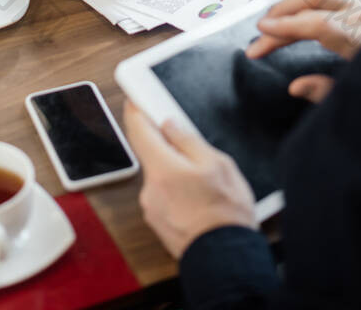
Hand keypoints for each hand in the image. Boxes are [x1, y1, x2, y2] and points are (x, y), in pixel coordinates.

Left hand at [124, 101, 256, 259]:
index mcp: (162, 168)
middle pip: (151, 154)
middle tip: (193, 149)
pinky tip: (199, 199)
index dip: (135, 111)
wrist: (225, 259)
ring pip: (160, 176)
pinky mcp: (158, 221)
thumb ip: (189, 140)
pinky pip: (163, 195)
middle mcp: (150, 188)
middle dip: (168, 148)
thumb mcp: (217, 164)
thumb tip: (170, 124)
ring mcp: (152, 207)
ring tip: (204, 183)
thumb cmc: (225, 214)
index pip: (138, 130)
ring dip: (175, 172)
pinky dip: (176, 191)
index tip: (135, 100)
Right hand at [246, 0, 360, 101]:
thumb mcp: (359, 97)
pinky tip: (292, 11)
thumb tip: (295, 87)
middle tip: (262, 34)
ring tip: (272, 21)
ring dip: (290, 1)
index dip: (285, 28)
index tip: (262, 33)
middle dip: (281, 14)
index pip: (316, 24)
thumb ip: (326, 92)